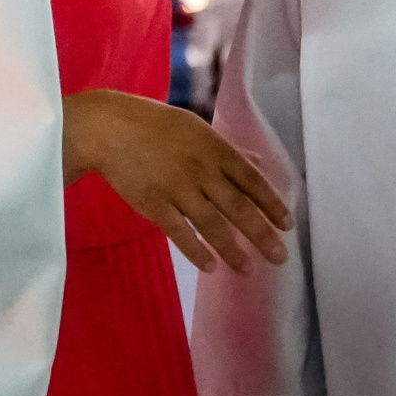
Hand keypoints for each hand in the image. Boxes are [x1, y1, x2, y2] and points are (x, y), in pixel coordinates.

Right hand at [66, 89, 292, 273]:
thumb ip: (229, 149)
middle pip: (238, 207)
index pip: (252, 180)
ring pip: (212, 224)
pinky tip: (210, 267)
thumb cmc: (154, 125)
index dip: (272, 204)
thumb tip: (259, 162)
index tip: (287, 226)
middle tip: (280, 258)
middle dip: (261, 235)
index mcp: (214, 149)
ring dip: (232, 250)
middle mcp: (201, 170)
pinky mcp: (153, 203)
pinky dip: (196, 251)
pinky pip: (179, 232)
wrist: (107, 128)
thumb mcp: (197, 128)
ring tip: (247, 269)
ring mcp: (177, 188)